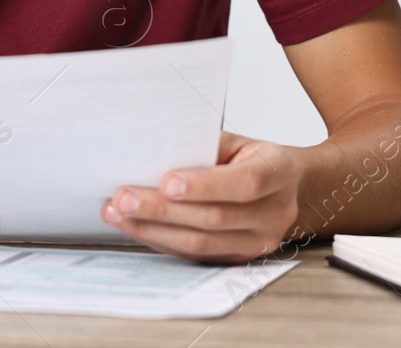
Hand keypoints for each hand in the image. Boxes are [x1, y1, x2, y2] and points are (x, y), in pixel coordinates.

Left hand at [100, 132, 300, 263]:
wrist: (282, 186)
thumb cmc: (249, 157)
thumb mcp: (234, 141)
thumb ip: (201, 145)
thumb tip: (152, 150)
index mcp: (279, 172)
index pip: (245, 182)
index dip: (205, 184)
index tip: (166, 182)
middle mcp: (275, 212)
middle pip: (215, 218)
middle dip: (163, 209)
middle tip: (124, 198)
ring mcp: (259, 242)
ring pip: (201, 243)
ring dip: (153, 229)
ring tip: (118, 213)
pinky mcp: (238, 259)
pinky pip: (194, 255)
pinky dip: (159, 240)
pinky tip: (134, 226)